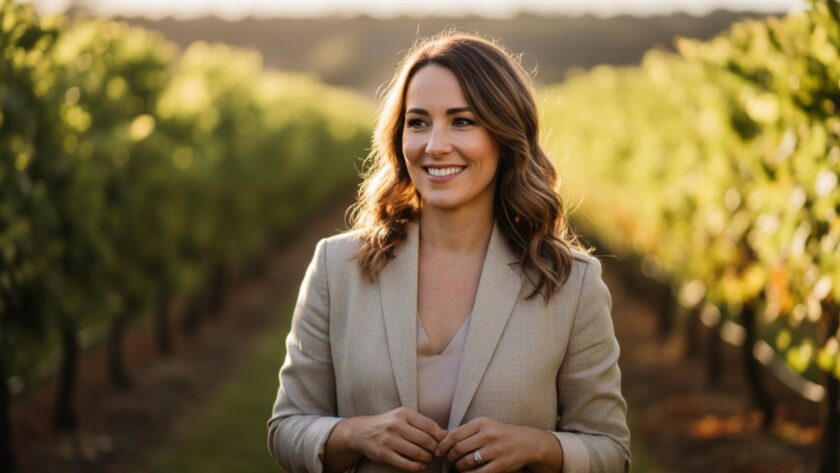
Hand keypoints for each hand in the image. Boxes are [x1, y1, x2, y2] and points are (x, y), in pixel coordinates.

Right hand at [346, 407, 447, 470]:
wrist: (361, 431)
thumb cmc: (387, 424)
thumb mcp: (402, 416)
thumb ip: (420, 423)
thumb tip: (444, 433)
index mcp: (403, 413)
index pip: (429, 425)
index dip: (440, 436)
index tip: (444, 442)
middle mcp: (396, 425)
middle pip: (425, 440)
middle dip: (435, 448)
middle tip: (438, 452)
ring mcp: (389, 440)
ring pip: (416, 452)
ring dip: (427, 458)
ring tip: (429, 458)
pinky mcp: (383, 454)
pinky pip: (405, 463)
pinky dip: (416, 466)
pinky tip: (420, 465)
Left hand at [435, 417, 559, 472]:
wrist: (527, 443)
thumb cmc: (501, 434)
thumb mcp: (485, 426)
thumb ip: (465, 431)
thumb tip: (441, 437)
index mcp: (482, 422)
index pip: (454, 434)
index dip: (443, 445)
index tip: (438, 452)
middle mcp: (488, 434)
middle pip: (458, 449)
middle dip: (449, 458)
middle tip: (447, 461)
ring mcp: (495, 450)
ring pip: (466, 462)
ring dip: (458, 467)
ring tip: (457, 467)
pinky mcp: (501, 464)